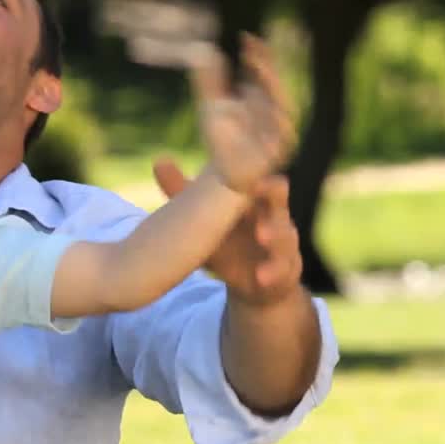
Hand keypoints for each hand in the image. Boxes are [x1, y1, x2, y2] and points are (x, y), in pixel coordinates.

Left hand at [154, 164, 301, 304]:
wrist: (250, 283)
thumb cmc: (227, 242)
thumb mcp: (203, 220)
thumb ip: (183, 193)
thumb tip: (159, 160)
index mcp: (255, 200)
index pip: (259, 176)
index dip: (253, 168)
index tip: (242, 160)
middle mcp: (274, 217)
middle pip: (278, 199)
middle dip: (271, 191)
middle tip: (259, 187)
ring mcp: (283, 244)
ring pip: (285, 234)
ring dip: (274, 234)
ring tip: (262, 235)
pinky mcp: (285, 271)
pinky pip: (283, 270)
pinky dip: (273, 272)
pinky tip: (261, 276)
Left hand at [188, 33, 296, 192]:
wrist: (225, 174)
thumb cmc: (221, 139)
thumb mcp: (210, 108)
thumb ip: (208, 82)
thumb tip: (201, 50)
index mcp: (259, 97)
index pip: (262, 69)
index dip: (257, 53)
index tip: (245, 37)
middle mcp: (272, 110)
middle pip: (274, 83)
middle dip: (265, 67)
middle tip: (250, 52)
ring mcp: (279, 130)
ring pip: (283, 106)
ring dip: (273, 87)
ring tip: (259, 69)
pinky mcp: (280, 150)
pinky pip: (285, 134)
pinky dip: (280, 121)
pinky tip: (272, 108)